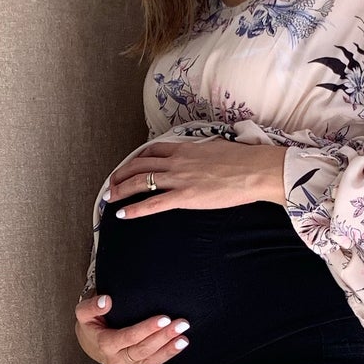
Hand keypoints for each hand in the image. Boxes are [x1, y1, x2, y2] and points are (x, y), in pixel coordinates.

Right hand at [74, 291, 190, 363]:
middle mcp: (115, 360)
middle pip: (143, 349)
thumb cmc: (91, 324)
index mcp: (105, 343)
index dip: (147, 328)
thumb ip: (92, 305)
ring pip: (148, 363)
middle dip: (164, 337)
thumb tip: (108, 301)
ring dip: (167, 353)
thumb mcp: (83, 312)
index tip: (164, 318)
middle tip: (181, 325)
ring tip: (183, 341)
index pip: (129, 336)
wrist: (89, 342)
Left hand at [105, 138, 284, 218]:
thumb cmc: (245, 160)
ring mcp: (179, 179)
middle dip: (121, 174)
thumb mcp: (220, 149)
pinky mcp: (184, 197)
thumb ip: (205, 154)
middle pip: (140, 165)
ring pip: (140, 182)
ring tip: (109, 197)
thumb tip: (208, 158)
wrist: (255, 170)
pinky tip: (122, 214)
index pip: (153, 150)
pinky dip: (134, 209)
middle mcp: (177, 161)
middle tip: (111, 183)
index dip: (137, 159)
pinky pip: (152, 204)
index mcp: (186, 148)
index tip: (130, 165)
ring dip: (120, 190)